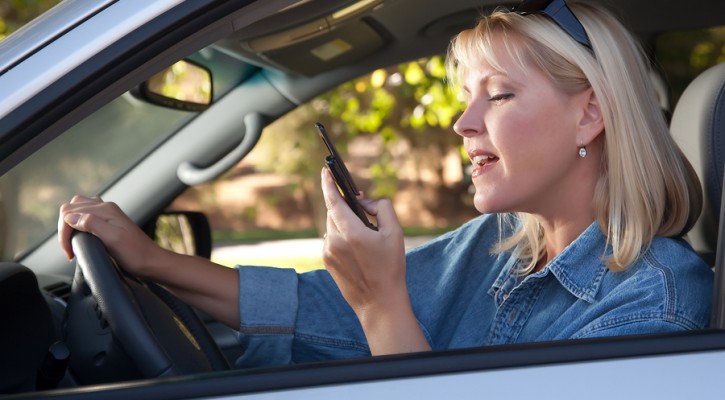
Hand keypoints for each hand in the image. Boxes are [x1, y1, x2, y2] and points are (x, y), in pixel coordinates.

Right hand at [58, 195, 162, 276]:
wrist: (152, 262)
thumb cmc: (135, 254)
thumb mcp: (113, 239)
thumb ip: (92, 224)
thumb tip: (71, 217)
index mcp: (105, 210)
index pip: (69, 212)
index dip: (64, 232)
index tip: (69, 251)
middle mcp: (106, 208)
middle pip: (71, 208)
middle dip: (64, 228)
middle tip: (69, 250)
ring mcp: (108, 214)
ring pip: (78, 210)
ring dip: (70, 225)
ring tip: (73, 243)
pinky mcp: (109, 223)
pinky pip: (87, 216)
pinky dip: (79, 225)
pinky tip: (82, 238)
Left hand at [320, 168, 429, 353]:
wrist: (379, 302)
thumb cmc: (391, 267)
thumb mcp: (396, 233)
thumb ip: (382, 208)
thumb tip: (365, 201)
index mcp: (352, 232)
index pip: (333, 201)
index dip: (328, 183)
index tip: (325, 170)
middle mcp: (335, 241)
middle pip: (334, 211)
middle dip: (344, 205)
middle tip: (361, 205)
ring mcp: (328, 252)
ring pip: (333, 225)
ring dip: (344, 222)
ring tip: (364, 234)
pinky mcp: (326, 261)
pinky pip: (332, 239)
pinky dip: (342, 235)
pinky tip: (357, 247)